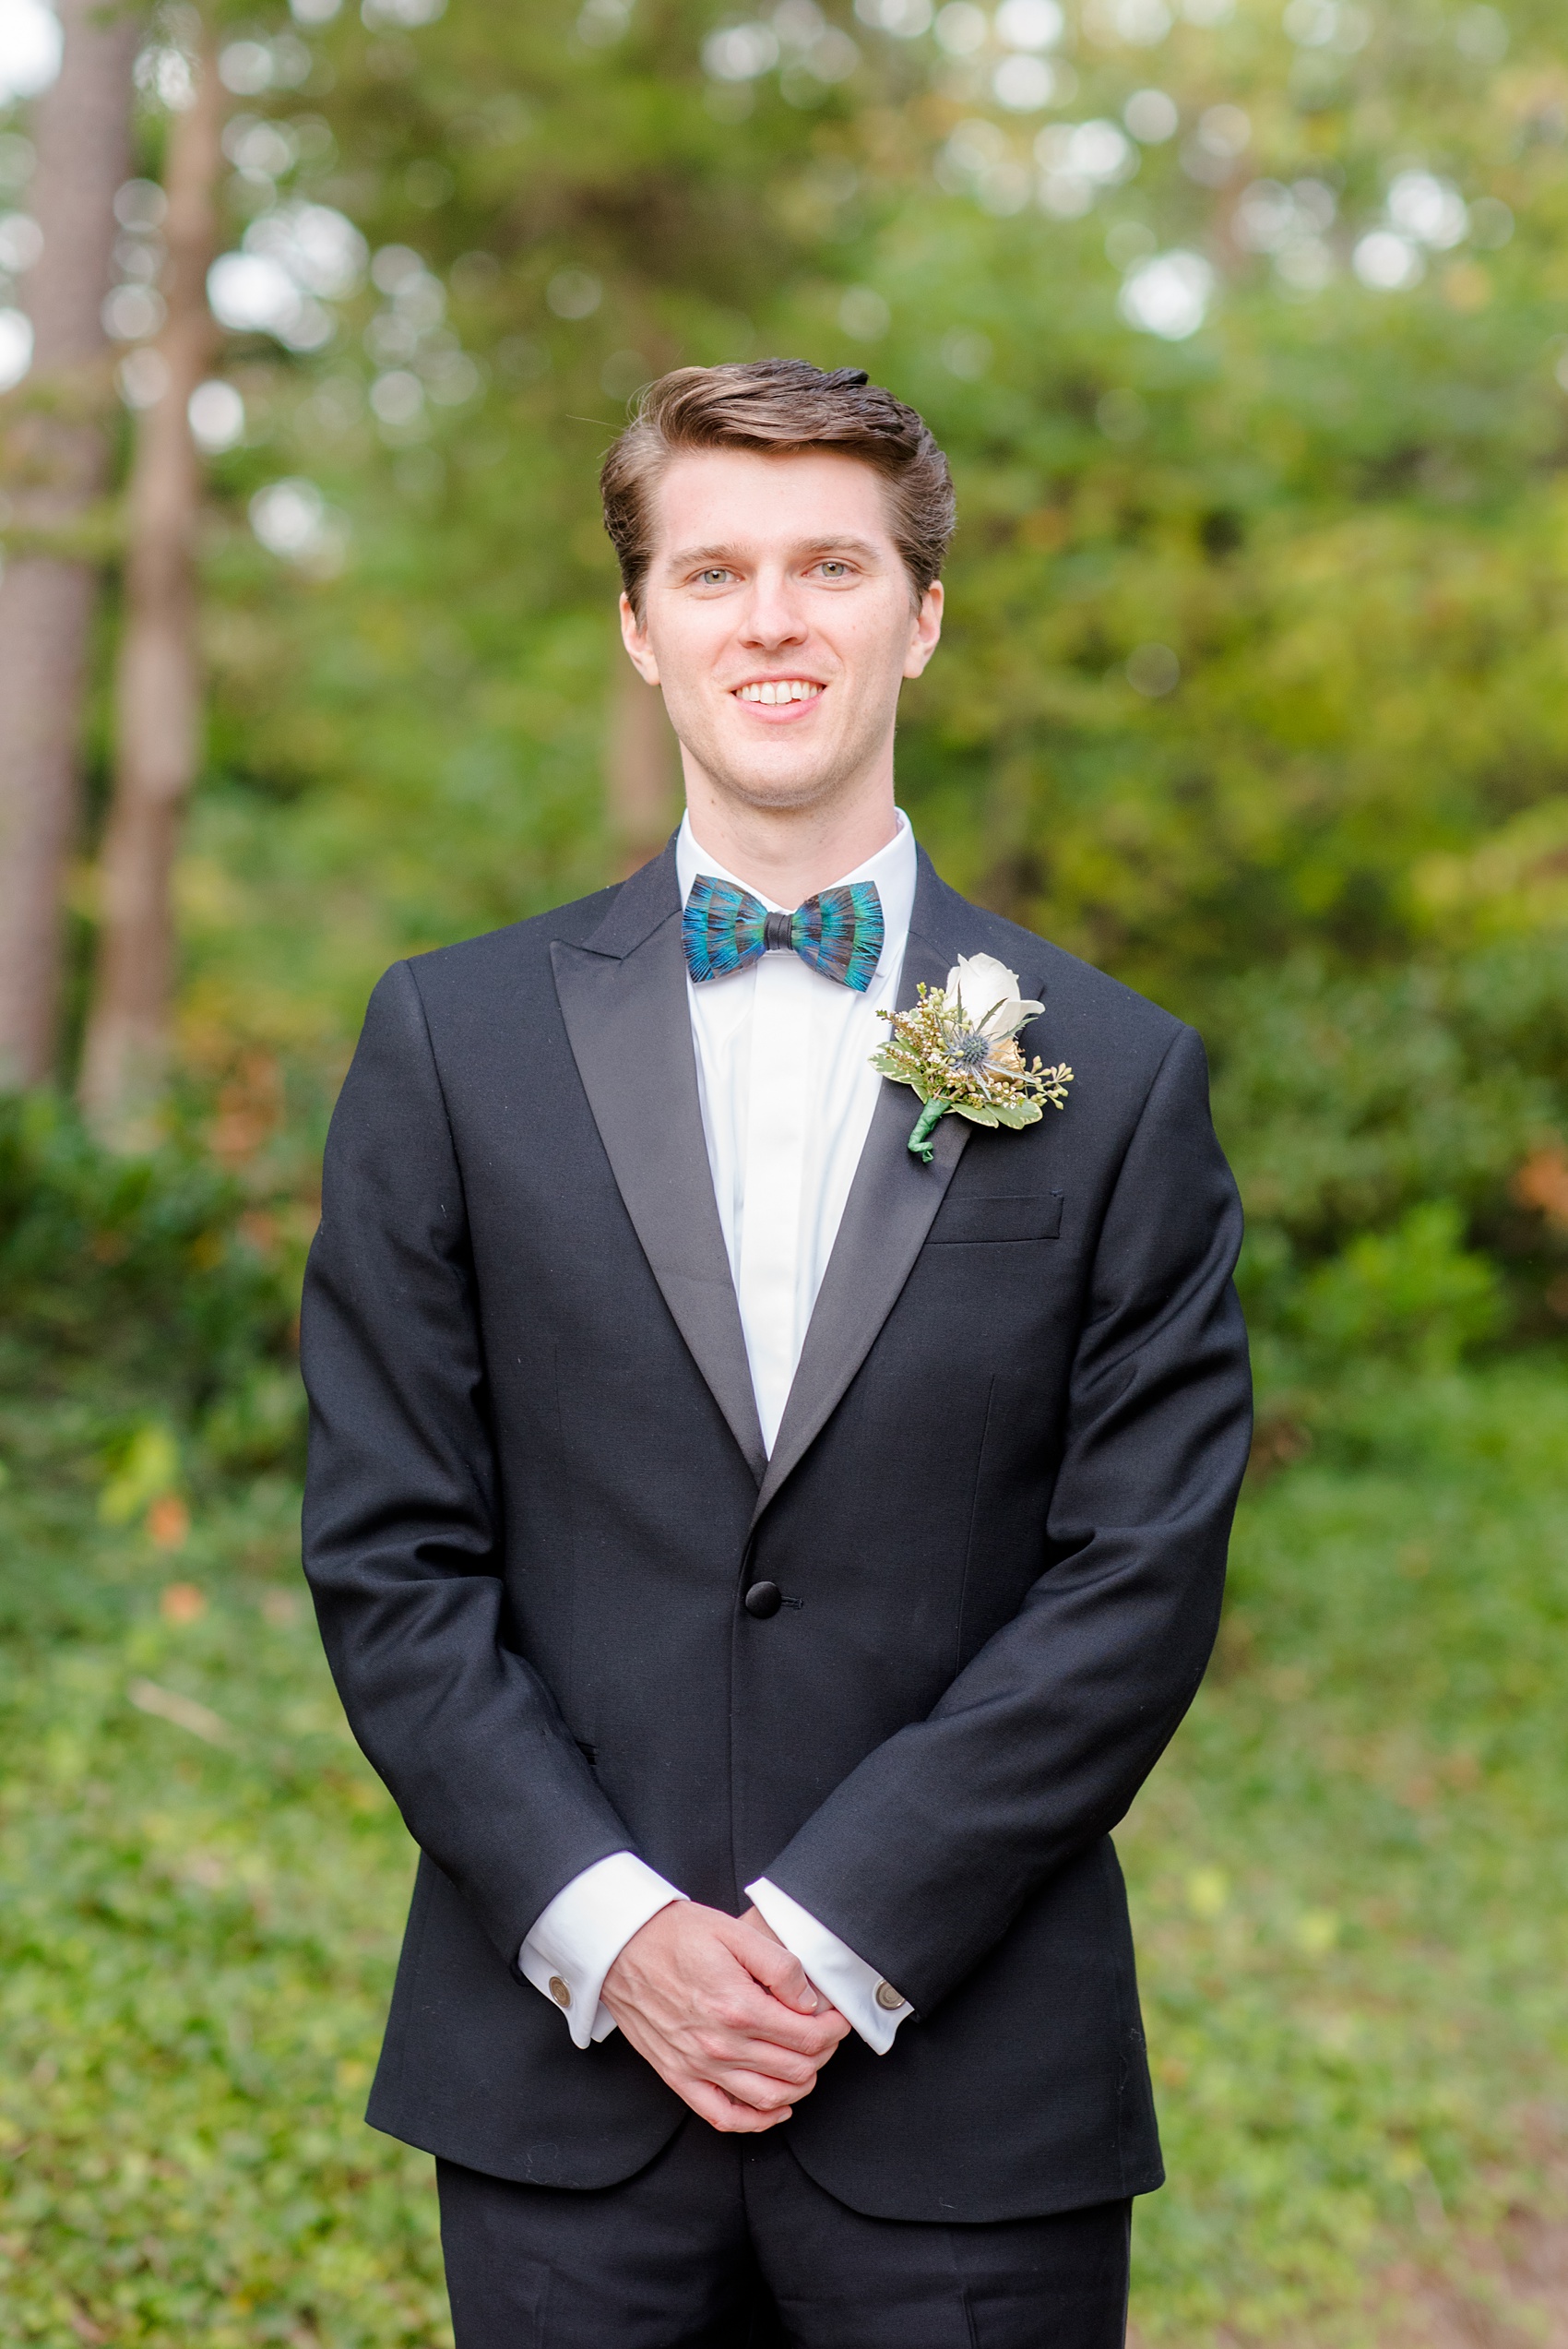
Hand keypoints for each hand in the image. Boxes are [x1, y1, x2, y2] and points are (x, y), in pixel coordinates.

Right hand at [602, 1901, 848, 2133]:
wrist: (621, 1947)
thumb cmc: (675, 1935)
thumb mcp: (735, 1932)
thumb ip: (779, 1966)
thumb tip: (809, 2001)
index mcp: (738, 2007)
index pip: (808, 2036)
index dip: (834, 2029)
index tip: (838, 2018)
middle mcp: (720, 2045)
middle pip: (796, 2070)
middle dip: (822, 2054)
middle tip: (826, 2035)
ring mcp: (698, 2067)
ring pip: (769, 2099)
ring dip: (800, 2086)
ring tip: (807, 2063)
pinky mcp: (679, 2078)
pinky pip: (725, 2117)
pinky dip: (757, 2120)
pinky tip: (776, 2107)